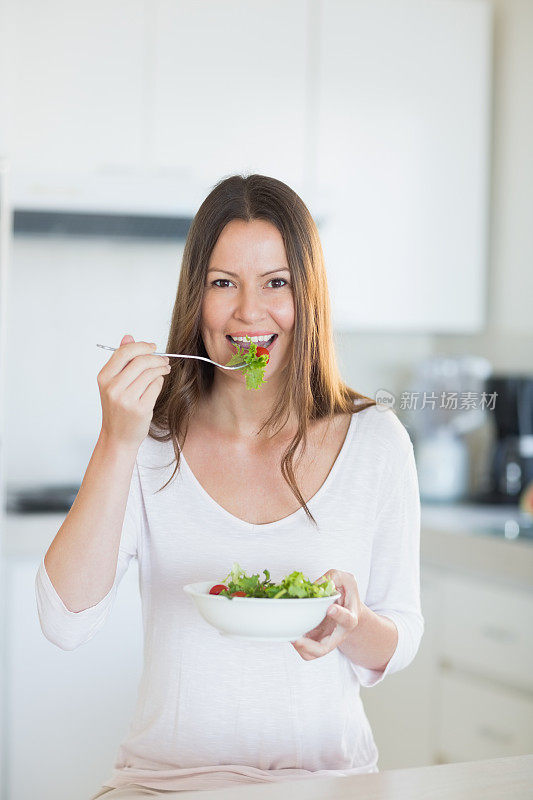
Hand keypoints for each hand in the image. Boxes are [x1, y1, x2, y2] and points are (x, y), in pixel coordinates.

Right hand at [98, 334, 170, 450]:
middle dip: (156, 358)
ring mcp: (126, 399)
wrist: (118, 437)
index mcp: (104, 378)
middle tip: (164, 360)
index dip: (141, 346)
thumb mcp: (113, 383)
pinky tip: (158, 383)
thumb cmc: (117, 409)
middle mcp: (113, 388)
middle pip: (140, 361)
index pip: (124, 353)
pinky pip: (156, 386)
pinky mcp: (140, 408)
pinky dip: (160, 382)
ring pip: (150, 373)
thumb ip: (121, 360)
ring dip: (161, 368)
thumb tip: (128, 337)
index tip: (153, 347)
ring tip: (164, 369)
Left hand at [290, 569, 363, 659]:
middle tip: (296, 638)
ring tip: (290, 634)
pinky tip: (288, 629)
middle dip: (308, 647)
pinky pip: (302, 648)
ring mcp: (324, 639)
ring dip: (297, 646)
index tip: (330, 608)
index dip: (339, 615)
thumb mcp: (345, 579)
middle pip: (323, 649)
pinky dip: (294, 641)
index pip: (347, 620)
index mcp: (349, 618)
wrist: (348, 608)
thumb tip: (315, 586)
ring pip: (310, 654)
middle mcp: (336, 634)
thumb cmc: (346, 593)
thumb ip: (333, 578)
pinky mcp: (314, 639)